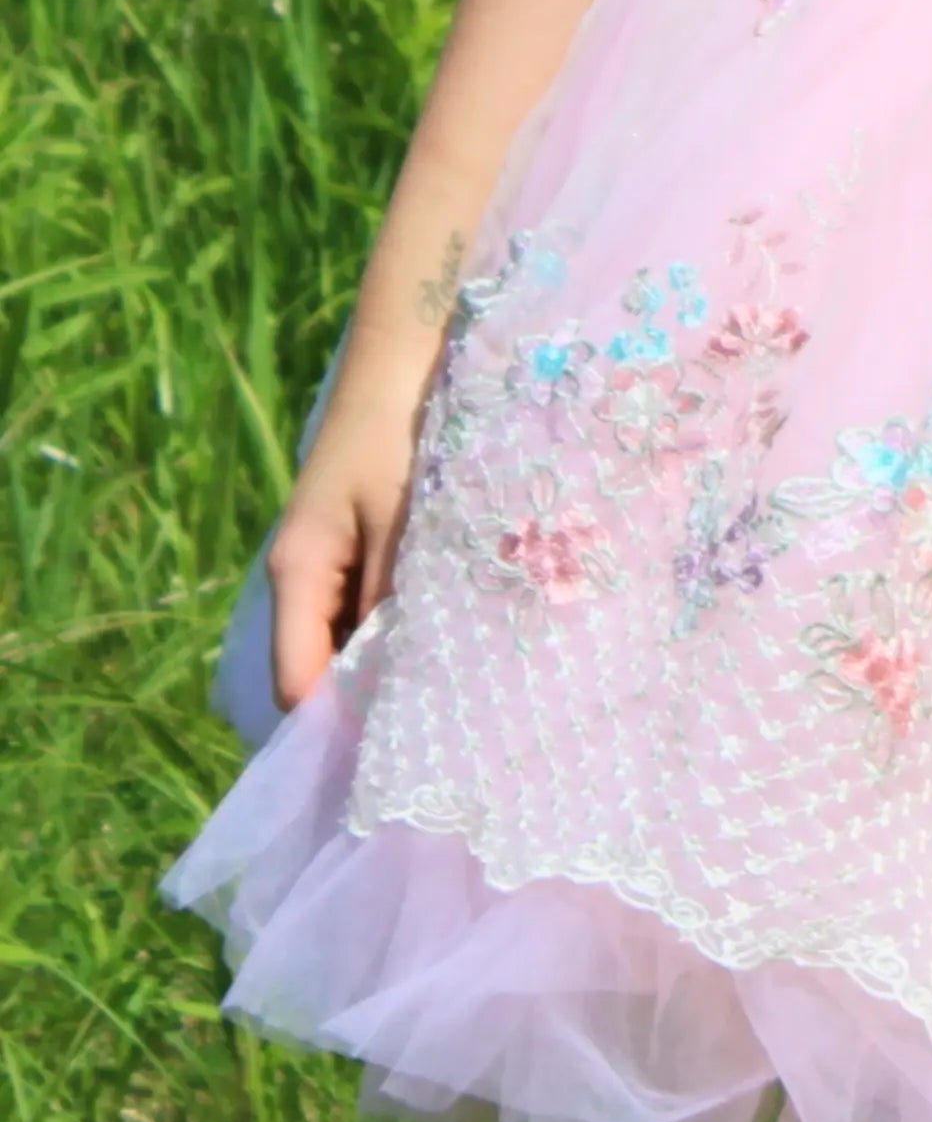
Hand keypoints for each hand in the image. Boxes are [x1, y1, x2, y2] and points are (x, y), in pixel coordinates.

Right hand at [266, 376, 424, 710]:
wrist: (401, 363)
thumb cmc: (399, 437)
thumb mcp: (401, 523)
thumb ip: (393, 599)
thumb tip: (394, 681)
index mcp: (296, 575)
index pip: (297, 684)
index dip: (336, 727)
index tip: (393, 758)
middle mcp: (299, 577)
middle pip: (317, 669)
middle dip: (362, 704)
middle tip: (430, 739)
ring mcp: (324, 563)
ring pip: (343, 641)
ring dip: (382, 667)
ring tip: (444, 703)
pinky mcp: (353, 547)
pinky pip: (363, 610)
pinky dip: (393, 630)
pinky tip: (443, 642)